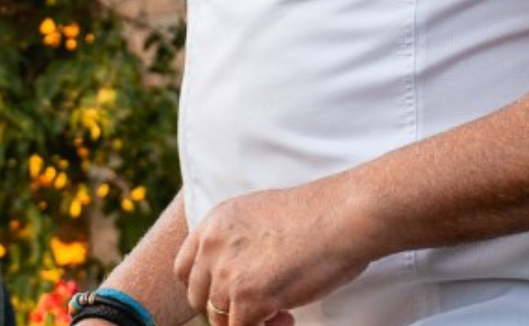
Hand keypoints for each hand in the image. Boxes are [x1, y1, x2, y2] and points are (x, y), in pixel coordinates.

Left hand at [174, 182, 375, 325]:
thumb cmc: (318, 215)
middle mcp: (212, 246)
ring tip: (282, 314)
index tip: (233, 294)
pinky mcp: (249, 298)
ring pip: (219, 318)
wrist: (343, 216)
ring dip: (249, 322)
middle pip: (198, 297)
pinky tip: (288, 319)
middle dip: (226, 309)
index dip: (206, 288)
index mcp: (214, 222)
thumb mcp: (260, 214)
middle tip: (262, 308)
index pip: (185, 269)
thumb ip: (238, 240)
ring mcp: (227, 273)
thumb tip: (239, 272)